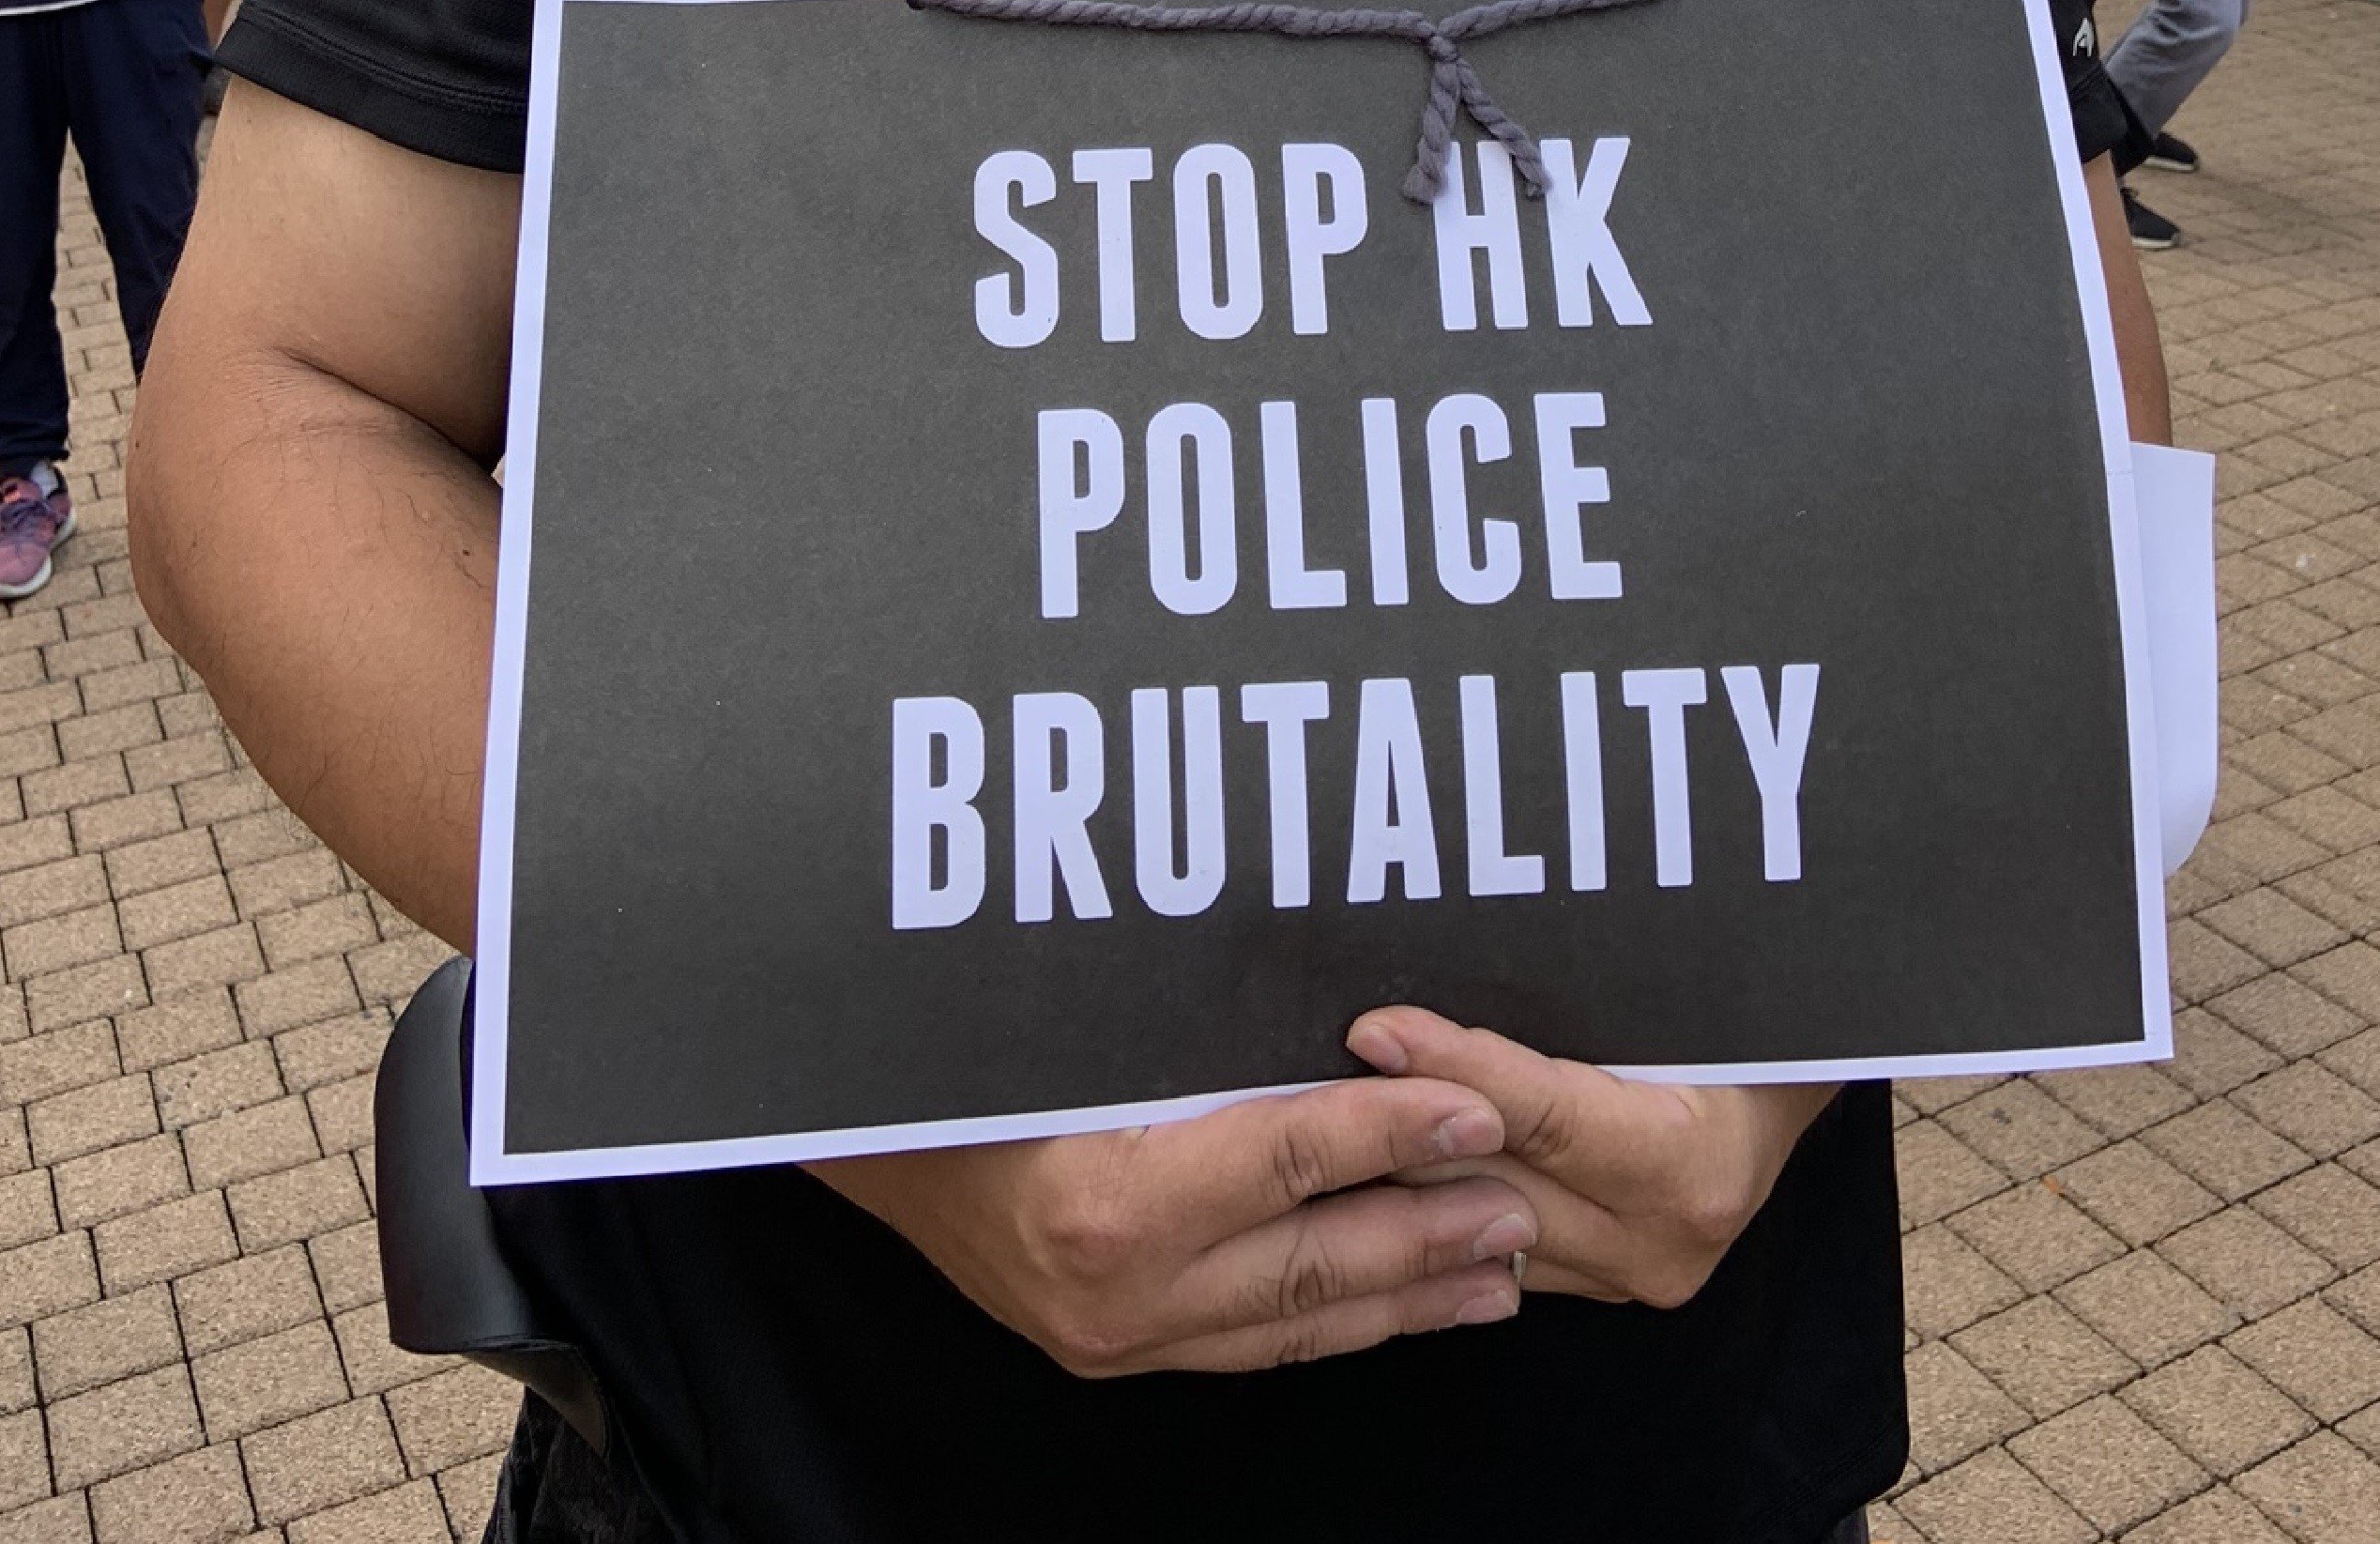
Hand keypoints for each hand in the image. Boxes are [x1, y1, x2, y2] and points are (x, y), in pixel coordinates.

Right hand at [803, 1071, 1536, 1376]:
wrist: (859, 1142)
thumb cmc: (955, 1068)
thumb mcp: (1071, 1031)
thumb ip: (1196, 1047)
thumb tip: (1342, 1027)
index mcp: (1107, 1201)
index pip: (1286, 1157)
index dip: (1390, 1128)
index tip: (1476, 1104)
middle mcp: (1117, 1289)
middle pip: (1314, 1259)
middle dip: (1432, 1229)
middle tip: (1520, 1200)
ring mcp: (1116, 1336)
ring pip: (1300, 1320)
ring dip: (1411, 1292)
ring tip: (1499, 1266)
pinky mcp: (1114, 1353)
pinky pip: (1257, 1345)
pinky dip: (1343, 1322)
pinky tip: (1404, 1302)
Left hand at [1349, 1012, 1832, 1306]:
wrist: (1778, 1095)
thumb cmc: (1724, 1032)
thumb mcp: (1664, 1001)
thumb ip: (1564, 998)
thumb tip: (1448, 941)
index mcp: (1685, 1167)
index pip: (1542, 1117)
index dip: (1451, 1068)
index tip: (1371, 1030)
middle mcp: (1655, 1241)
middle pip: (1489, 1180)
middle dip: (1396, 1123)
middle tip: (1308, 1066)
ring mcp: (1621, 1274)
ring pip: (1466, 1219)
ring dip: (1393, 1164)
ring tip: (1317, 1104)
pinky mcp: (1589, 1284)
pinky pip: (1477, 1239)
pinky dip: (1423, 1192)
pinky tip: (1359, 1151)